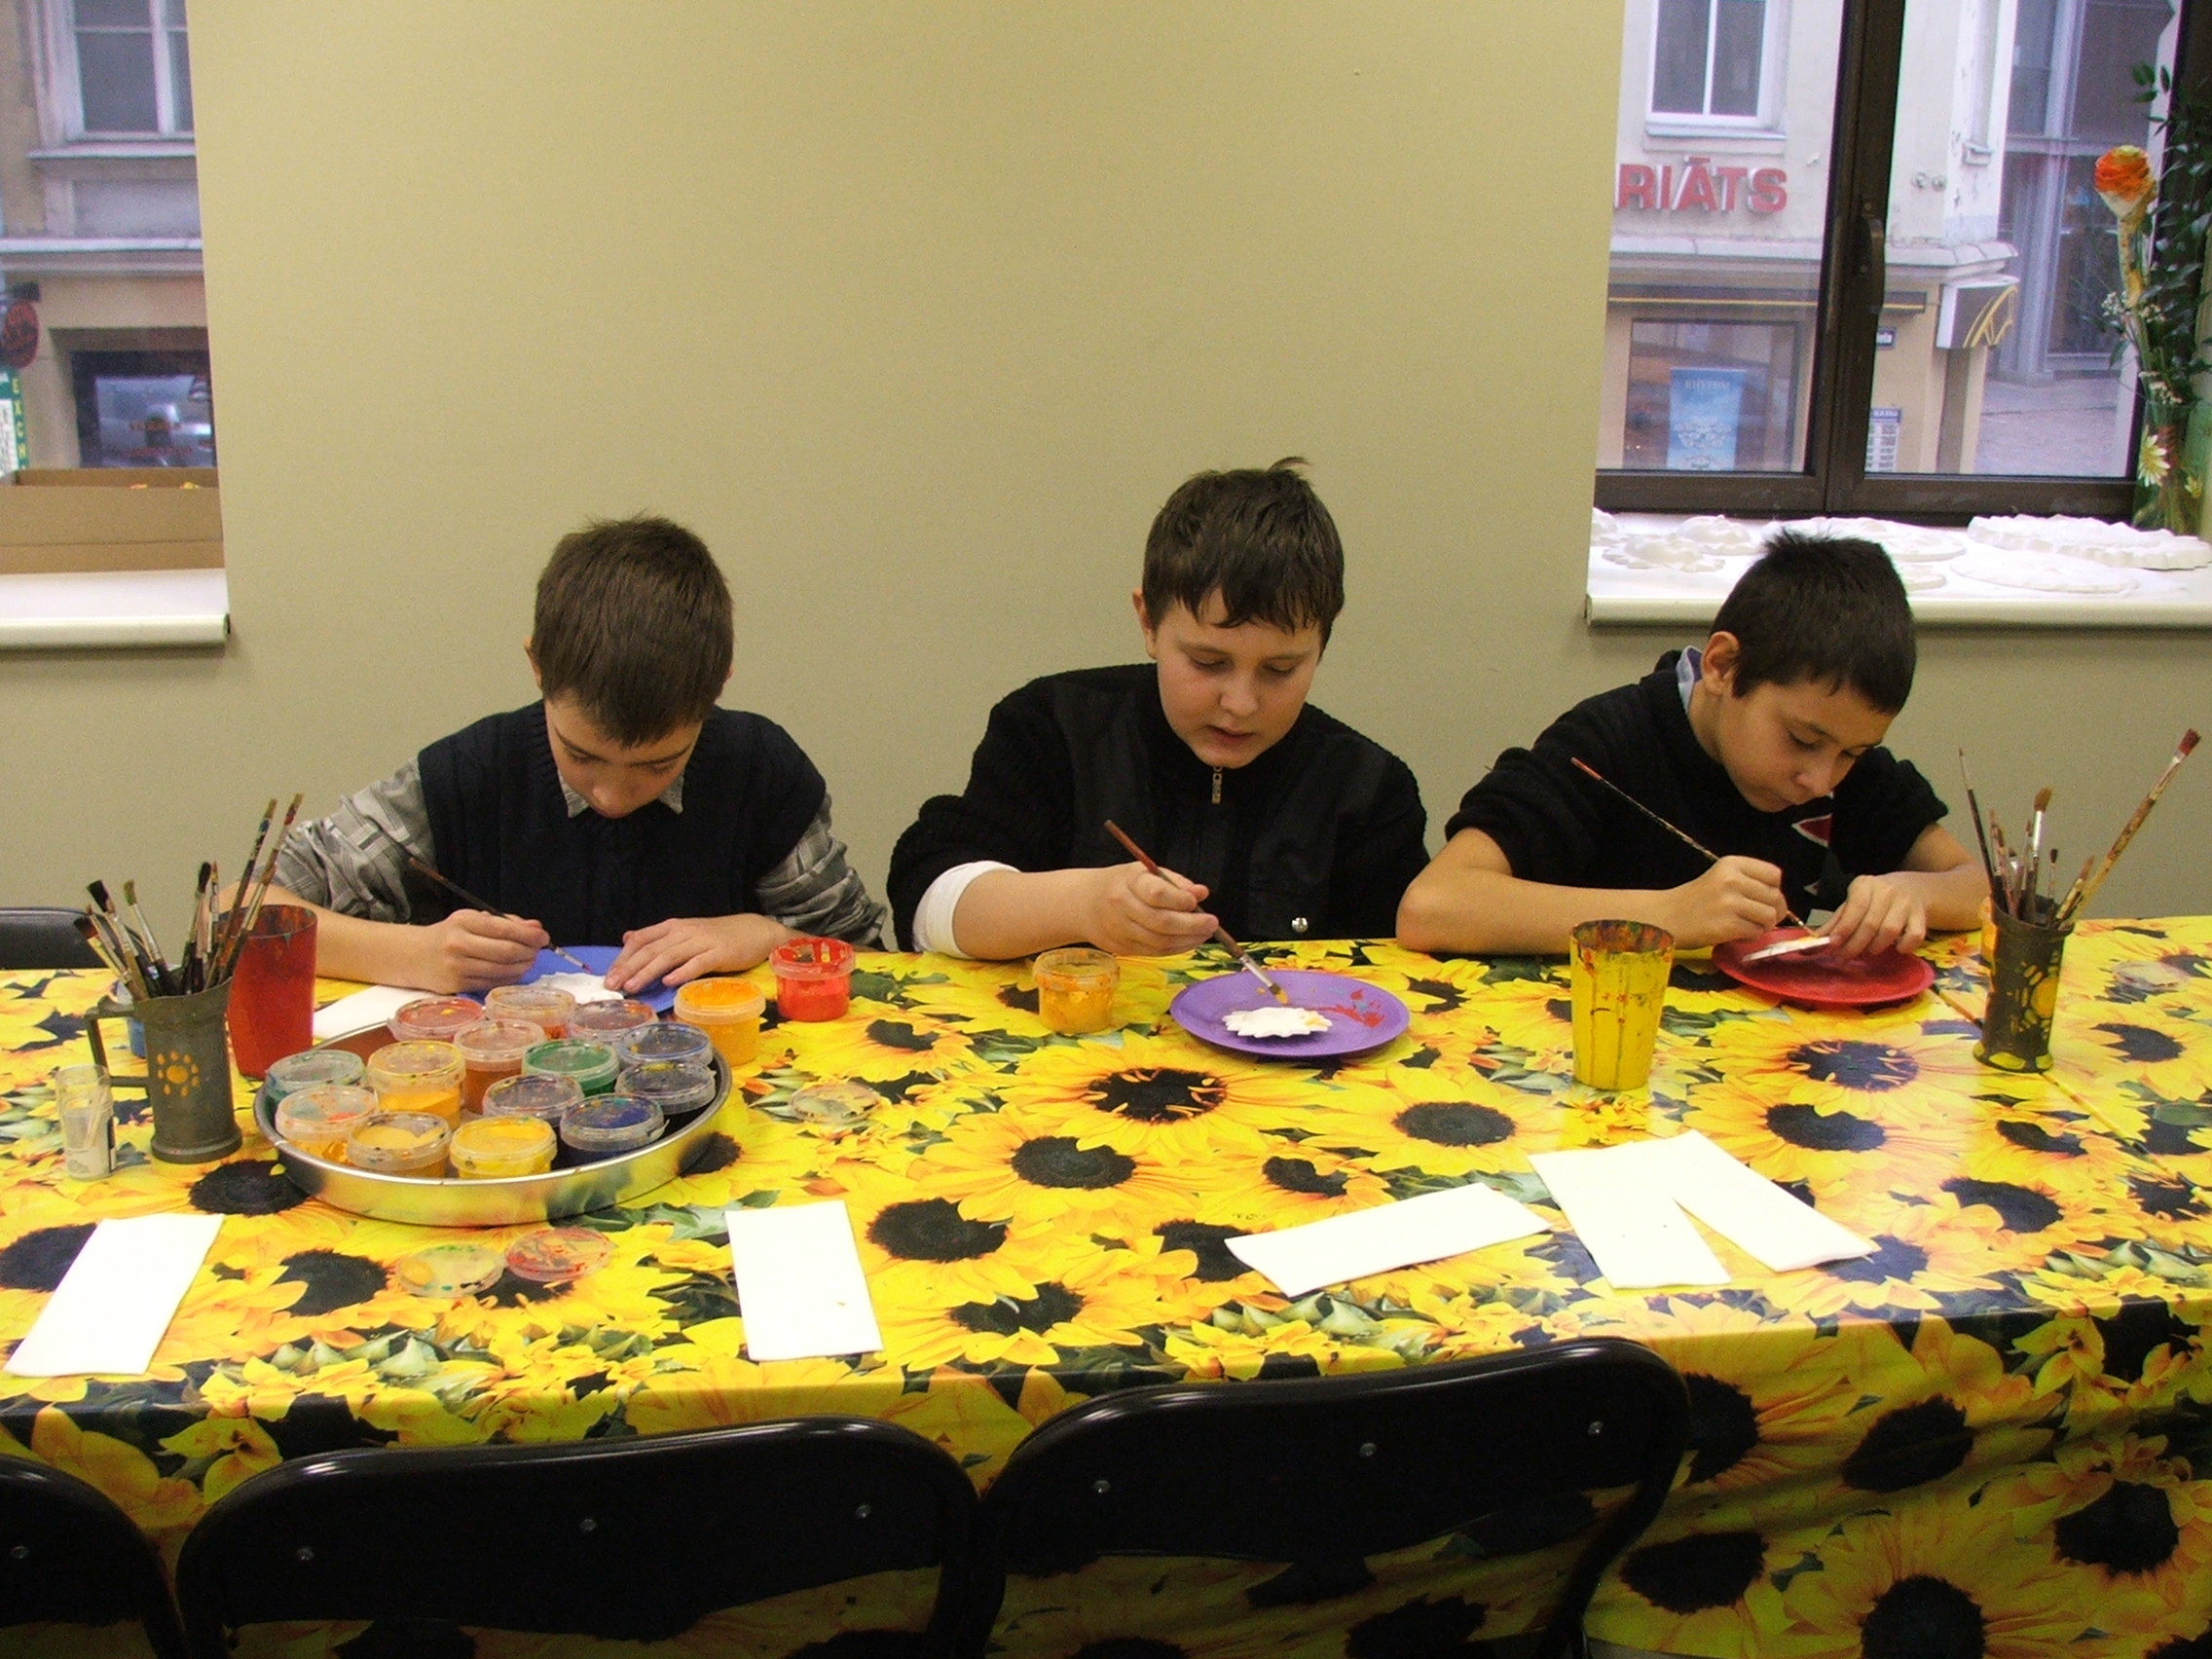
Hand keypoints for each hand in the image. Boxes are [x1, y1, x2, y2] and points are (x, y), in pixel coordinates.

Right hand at [411, 909, 546, 992]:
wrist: (413, 956)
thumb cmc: (449, 935)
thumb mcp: (473, 920)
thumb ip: (505, 923)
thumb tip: (536, 928)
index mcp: (463, 922)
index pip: (503, 929)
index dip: (528, 935)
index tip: (543, 936)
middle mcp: (459, 944)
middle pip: (507, 951)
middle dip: (529, 951)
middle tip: (539, 949)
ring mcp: (458, 967)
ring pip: (503, 970)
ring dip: (523, 966)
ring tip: (530, 959)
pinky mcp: (459, 985)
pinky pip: (494, 983)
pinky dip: (511, 977)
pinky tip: (516, 971)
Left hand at [607, 913, 791, 991]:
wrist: (755, 931)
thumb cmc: (718, 937)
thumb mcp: (685, 933)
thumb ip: (657, 937)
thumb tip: (628, 938)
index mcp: (673, 927)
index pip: (642, 939)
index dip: (623, 957)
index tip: (608, 975)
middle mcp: (684, 932)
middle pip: (651, 949)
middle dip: (629, 967)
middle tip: (612, 985)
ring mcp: (702, 942)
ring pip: (669, 956)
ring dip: (648, 971)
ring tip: (632, 986)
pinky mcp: (719, 954)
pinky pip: (698, 963)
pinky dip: (682, 972)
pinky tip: (669, 982)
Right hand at [1083, 862, 1221, 955]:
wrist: (1084, 904)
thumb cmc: (1122, 884)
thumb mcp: (1146, 872)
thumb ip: (1175, 882)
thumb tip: (1201, 893)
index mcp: (1128, 882)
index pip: (1156, 893)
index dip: (1180, 899)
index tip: (1196, 900)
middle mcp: (1122, 907)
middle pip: (1160, 922)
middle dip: (1191, 925)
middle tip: (1212, 923)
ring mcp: (1121, 931)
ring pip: (1159, 942)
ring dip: (1188, 940)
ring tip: (1205, 933)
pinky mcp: (1123, 948)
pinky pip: (1155, 952)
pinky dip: (1177, 948)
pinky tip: (1189, 941)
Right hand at [1664, 856, 1786, 948]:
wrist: (1666, 917)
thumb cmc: (1696, 900)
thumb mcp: (1721, 878)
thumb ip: (1749, 883)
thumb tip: (1780, 904)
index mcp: (1732, 864)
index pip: (1773, 875)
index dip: (1773, 890)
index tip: (1762, 899)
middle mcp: (1731, 879)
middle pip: (1775, 897)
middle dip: (1773, 911)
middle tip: (1758, 918)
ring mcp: (1729, 902)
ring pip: (1769, 916)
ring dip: (1762, 926)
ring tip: (1745, 926)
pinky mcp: (1727, 925)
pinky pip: (1756, 932)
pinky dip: (1750, 937)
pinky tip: (1735, 933)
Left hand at [1823, 874, 1927, 960]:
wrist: (1913, 888)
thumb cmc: (1875, 899)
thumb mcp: (1853, 903)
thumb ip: (1835, 922)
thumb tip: (1813, 942)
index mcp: (1865, 885)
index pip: (1854, 908)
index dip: (1843, 929)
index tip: (1832, 945)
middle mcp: (1887, 891)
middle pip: (1870, 923)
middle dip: (1854, 945)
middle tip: (1843, 957)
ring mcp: (1906, 903)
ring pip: (1889, 931)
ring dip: (1876, 946)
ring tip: (1868, 951)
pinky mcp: (1922, 916)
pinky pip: (1914, 936)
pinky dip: (1905, 946)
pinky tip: (1897, 948)